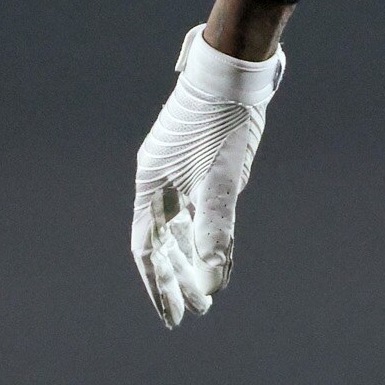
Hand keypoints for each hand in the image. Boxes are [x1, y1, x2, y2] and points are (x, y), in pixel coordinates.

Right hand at [131, 27, 285, 327]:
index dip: (160, 285)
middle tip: (199, 308)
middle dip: (180, 277)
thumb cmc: (223, 120)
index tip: (174, 317)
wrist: (237, 67)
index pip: (147, 249)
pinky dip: (207, 230)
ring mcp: (177, 168)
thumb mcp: (221, 179)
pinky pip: (198, 207)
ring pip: (181, 225)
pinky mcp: (199, 160)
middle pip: (164, 241)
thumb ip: (216, 229)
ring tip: (211, 288)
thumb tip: (212, 279)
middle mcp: (158, 179)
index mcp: (150, 184)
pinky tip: (221, 248)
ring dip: (194, 256)